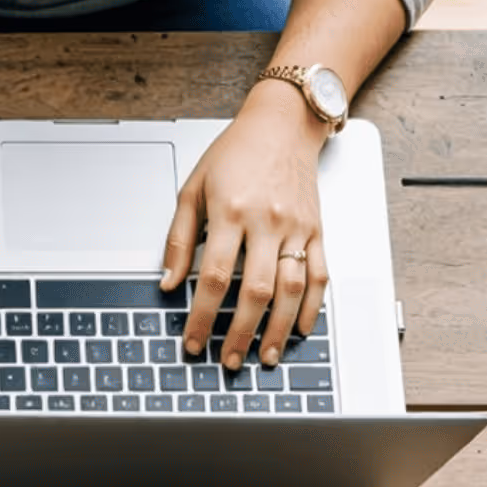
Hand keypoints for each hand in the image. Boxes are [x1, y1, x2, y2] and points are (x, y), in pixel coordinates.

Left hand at [163, 89, 329, 368]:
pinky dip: (310, 306)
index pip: (213, 277)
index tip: (194, 341)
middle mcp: (266, 221)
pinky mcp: (317, 229)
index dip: (202, 316)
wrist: (283, 124)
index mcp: (230, 211)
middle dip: (240, 333)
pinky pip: (318, 274)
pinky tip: (299, 329)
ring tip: (265, 357)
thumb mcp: (193, 189)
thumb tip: (167, 282)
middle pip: (255, 290)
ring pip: (290, 289)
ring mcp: (296, 227)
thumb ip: (179, 238)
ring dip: (277, 329)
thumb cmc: (236, 153)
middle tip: (229, 361)